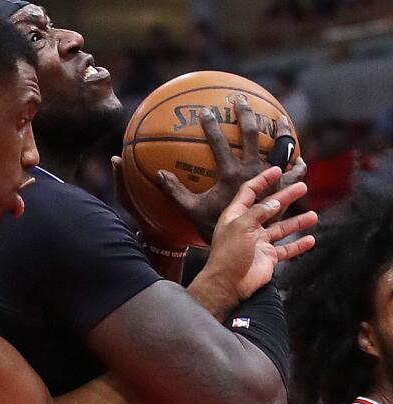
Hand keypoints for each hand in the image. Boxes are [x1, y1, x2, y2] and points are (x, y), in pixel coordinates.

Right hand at [155, 99, 307, 243]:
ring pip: (282, 147)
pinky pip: (295, 173)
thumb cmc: (214, 228)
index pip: (218, 143)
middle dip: (245, 114)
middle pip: (251, 135)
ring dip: (281, 131)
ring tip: (280, 119)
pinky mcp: (283, 191)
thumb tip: (158, 174)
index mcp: (230, 175)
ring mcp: (271, 180)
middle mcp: (253, 172)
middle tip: (240, 100)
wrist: (241, 249)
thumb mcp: (190, 210)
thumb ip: (174, 191)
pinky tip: (299, 158)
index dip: (210, 126)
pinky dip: (297, 164)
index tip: (205, 112)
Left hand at [205, 166, 316, 299]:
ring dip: (297, 222)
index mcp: (236, 216)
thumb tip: (274, 202)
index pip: (249, 192)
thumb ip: (259, 212)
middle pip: (270, 208)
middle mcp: (248, 227)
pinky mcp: (268, 258)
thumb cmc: (229, 254)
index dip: (262, 180)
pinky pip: (286, 249)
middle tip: (302, 187)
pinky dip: (298, 245)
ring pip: (282, 228)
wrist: (228, 283)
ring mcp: (259, 243)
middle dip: (285, 197)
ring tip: (313, 215)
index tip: (276, 169)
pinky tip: (310, 239)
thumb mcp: (241, 226)